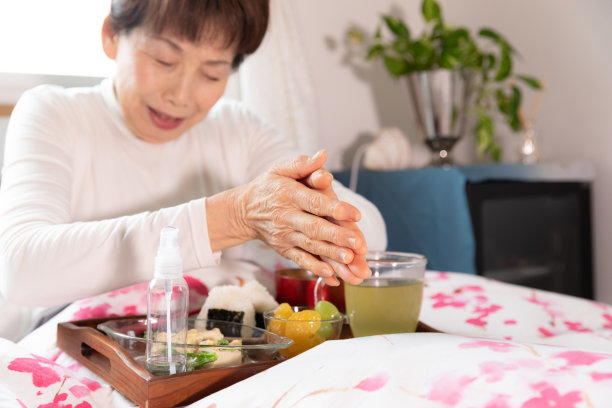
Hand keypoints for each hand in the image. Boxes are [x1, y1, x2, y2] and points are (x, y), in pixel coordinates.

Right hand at [235, 150, 368, 283]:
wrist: (244, 210)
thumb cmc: (269, 186)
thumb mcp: (281, 169)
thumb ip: (303, 164)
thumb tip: (322, 155)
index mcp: (289, 195)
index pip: (314, 202)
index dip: (334, 209)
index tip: (354, 214)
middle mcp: (286, 217)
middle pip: (314, 228)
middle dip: (337, 236)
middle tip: (358, 243)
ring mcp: (285, 236)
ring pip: (311, 247)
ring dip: (331, 254)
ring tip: (351, 259)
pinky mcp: (284, 250)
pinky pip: (301, 260)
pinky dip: (316, 268)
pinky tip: (332, 276)